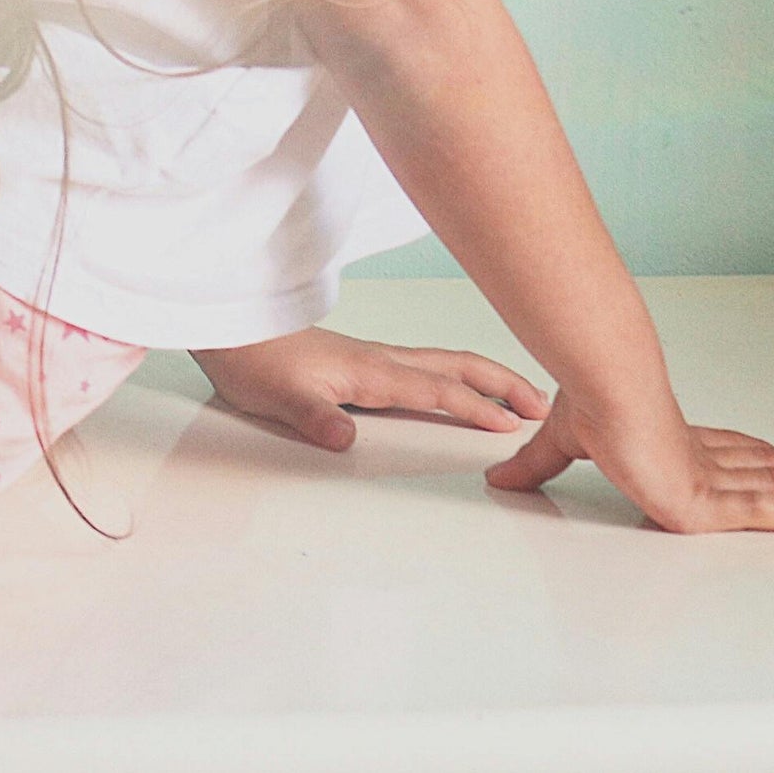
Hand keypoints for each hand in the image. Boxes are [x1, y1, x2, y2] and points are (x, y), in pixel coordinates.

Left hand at [191, 326, 549, 449]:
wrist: (232, 332)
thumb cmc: (254, 362)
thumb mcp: (277, 398)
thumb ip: (312, 418)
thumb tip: (344, 440)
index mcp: (369, 371)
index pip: (434, 391)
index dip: (474, 408)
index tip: (511, 425)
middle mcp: (381, 361)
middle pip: (456, 367)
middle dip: (503, 383)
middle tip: (542, 405)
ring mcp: (377, 359)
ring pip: (446, 364)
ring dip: (488, 377)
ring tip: (520, 398)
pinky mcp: (368, 363)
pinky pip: (429, 367)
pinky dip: (461, 376)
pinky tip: (464, 389)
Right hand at [485, 387, 773, 532]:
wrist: (600, 389)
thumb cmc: (588, 403)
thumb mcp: (560, 443)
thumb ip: (537, 466)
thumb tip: (498, 478)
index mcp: (675, 442)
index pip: (733, 454)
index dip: (766, 460)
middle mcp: (701, 456)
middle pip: (769, 467)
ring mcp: (707, 476)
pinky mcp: (703, 499)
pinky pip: (757, 510)